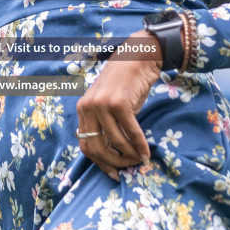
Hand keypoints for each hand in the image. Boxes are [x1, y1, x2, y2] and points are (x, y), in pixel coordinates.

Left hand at [76, 31, 161, 179]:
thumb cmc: (127, 84)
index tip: (113, 173)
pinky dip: (139, 145)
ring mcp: (102, 104)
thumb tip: (114, 156)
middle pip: (96, 147)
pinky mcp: (119, 103)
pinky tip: (146, 153)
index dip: (99, 162)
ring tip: (140, 159)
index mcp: (82, 109)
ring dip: (130, 156)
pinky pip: (130, 132)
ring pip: (115, 142)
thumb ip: (107, 126)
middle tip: (129, 168)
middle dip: (114, 163)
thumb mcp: (110, 105)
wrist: (138, 56)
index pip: (85, 144)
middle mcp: (88, 107)